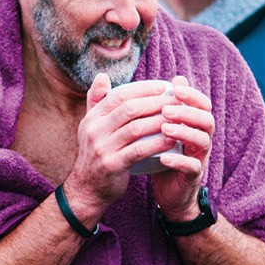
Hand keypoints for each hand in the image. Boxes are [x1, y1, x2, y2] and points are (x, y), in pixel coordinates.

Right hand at [65, 75, 176, 214]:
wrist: (87, 189)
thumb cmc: (96, 154)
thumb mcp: (90, 127)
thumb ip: (96, 102)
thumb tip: (102, 76)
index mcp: (92, 118)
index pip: (119, 95)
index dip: (142, 89)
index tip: (163, 87)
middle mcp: (94, 131)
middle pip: (129, 109)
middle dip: (155, 103)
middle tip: (175, 101)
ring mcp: (102, 148)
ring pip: (136, 128)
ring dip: (160, 121)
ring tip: (177, 118)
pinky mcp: (112, 165)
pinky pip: (139, 150)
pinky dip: (157, 144)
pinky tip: (171, 140)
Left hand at [148, 75, 214, 220]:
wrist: (166, 190)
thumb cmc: (161, 153)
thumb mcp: (157, 129)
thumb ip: (158, 107)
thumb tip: (158, 81)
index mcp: (194, 125)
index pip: (201, 104)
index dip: (192, 94)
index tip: (175, 87)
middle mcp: (201, 138)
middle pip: (206, 120)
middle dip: (188, 112)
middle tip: (166, 109)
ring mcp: (200, 157)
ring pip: (203, 141)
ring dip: (185, 133)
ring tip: (165, 129)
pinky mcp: (193, 176)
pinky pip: (192, 167)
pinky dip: (179, 161)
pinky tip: (164, 157)